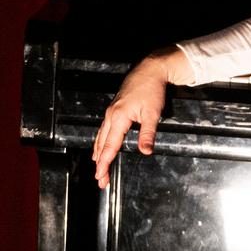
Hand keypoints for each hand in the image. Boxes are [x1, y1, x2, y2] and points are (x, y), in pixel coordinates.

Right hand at [92, 54, 176, 189]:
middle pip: (102, 144)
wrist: (149, 70)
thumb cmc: (151, 90)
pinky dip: (101, 141)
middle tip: (100, 180)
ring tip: (98, 167)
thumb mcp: (153, 113)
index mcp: (119, 117)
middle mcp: (111, 116)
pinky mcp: (114, 109)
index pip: (110, 146)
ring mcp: (111, 112)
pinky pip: (104, 129)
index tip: (101, 176)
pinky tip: (101, 146)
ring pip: (101, 136)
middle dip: (100, 163)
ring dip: (99, 153)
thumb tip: (146, 151)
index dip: (105, 163)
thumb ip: (148, 133)